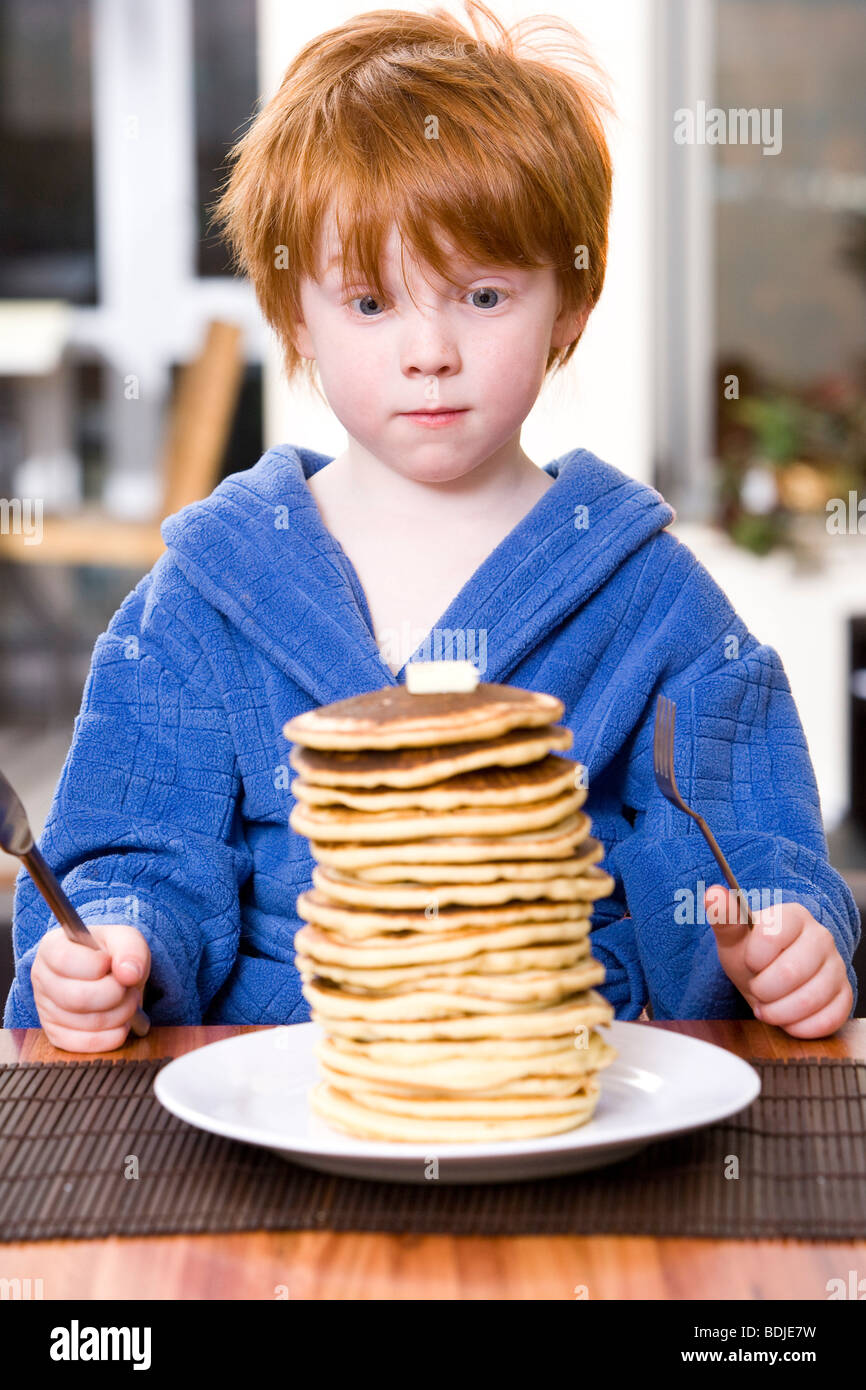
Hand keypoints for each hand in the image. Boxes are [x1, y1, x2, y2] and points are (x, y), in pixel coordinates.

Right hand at [32, 922, 151, 1052]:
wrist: (108, 974)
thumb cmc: (111, 954)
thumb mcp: (125, 939)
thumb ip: (130, 949)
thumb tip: (129, 974)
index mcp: (52, 948)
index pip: (66, 960)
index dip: (97, 965)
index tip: (112, 964)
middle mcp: (42, 979)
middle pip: (77, 997)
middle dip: (116, 994)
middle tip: (128, 988)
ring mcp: (46, 1010)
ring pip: (85, 1023)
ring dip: (120, 1015)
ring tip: (128, 1002)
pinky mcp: (57, 1035)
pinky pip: (84, 1044)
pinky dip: (112, 1037)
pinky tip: (122, 1024)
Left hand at [705, 885, 852, 1037]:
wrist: (768, 976)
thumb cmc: (751, 954)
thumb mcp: (732, 937)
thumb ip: (723, 917)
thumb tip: (714, 894)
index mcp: (794, 916)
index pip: (772, 937)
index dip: (753, 958)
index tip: (750, 962)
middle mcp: (821, 937)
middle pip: (791, 973)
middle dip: (763, 989)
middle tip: (757, 989)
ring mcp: (837, 967)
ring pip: (810, 1000)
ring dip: (778, 1012)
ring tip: (767, 1006)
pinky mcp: (844, 995)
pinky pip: (828, 1019)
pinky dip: (799, 1026)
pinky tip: (787, 1018)